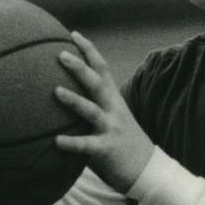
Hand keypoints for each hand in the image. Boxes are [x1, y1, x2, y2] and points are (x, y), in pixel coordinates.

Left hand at [54, 31, 154, 193]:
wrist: (148, 170)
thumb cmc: (124, 143)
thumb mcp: (112, 118)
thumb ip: (95, 106)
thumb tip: (66, 95)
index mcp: (114, 100)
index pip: (102, 68)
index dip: (89, 50)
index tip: (73, 34)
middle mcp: (114, 110)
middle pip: (97, 83)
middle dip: (79, 67)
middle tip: (61, 54)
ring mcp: (111, 128)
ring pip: (92, 110)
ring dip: (74, 100)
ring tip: (55, 91)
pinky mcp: (107, 149)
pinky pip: (87, 145)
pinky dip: (71, 142)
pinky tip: (56, 141)